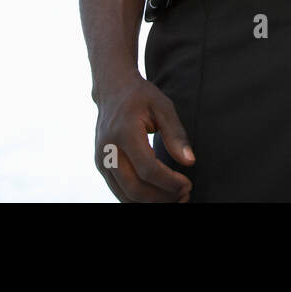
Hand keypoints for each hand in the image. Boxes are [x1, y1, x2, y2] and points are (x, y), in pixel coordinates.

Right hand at [93, 75, 194, 201]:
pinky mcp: (101, 165)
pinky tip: (158, 194)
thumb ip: (176, 135)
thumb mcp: (163, 107)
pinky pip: (119, 191)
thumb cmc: (141, 97)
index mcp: (125, 132)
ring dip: (151, 202)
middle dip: (162, 197)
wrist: (112, 89)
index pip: (148, 169)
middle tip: (184, 195)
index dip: (169, 182)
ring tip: (174, 197)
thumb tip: (189, 162)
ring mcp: (101, 159)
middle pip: (135, 188)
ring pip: (125, 195)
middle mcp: (108, 149)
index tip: (187, 184)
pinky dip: (138, 198)